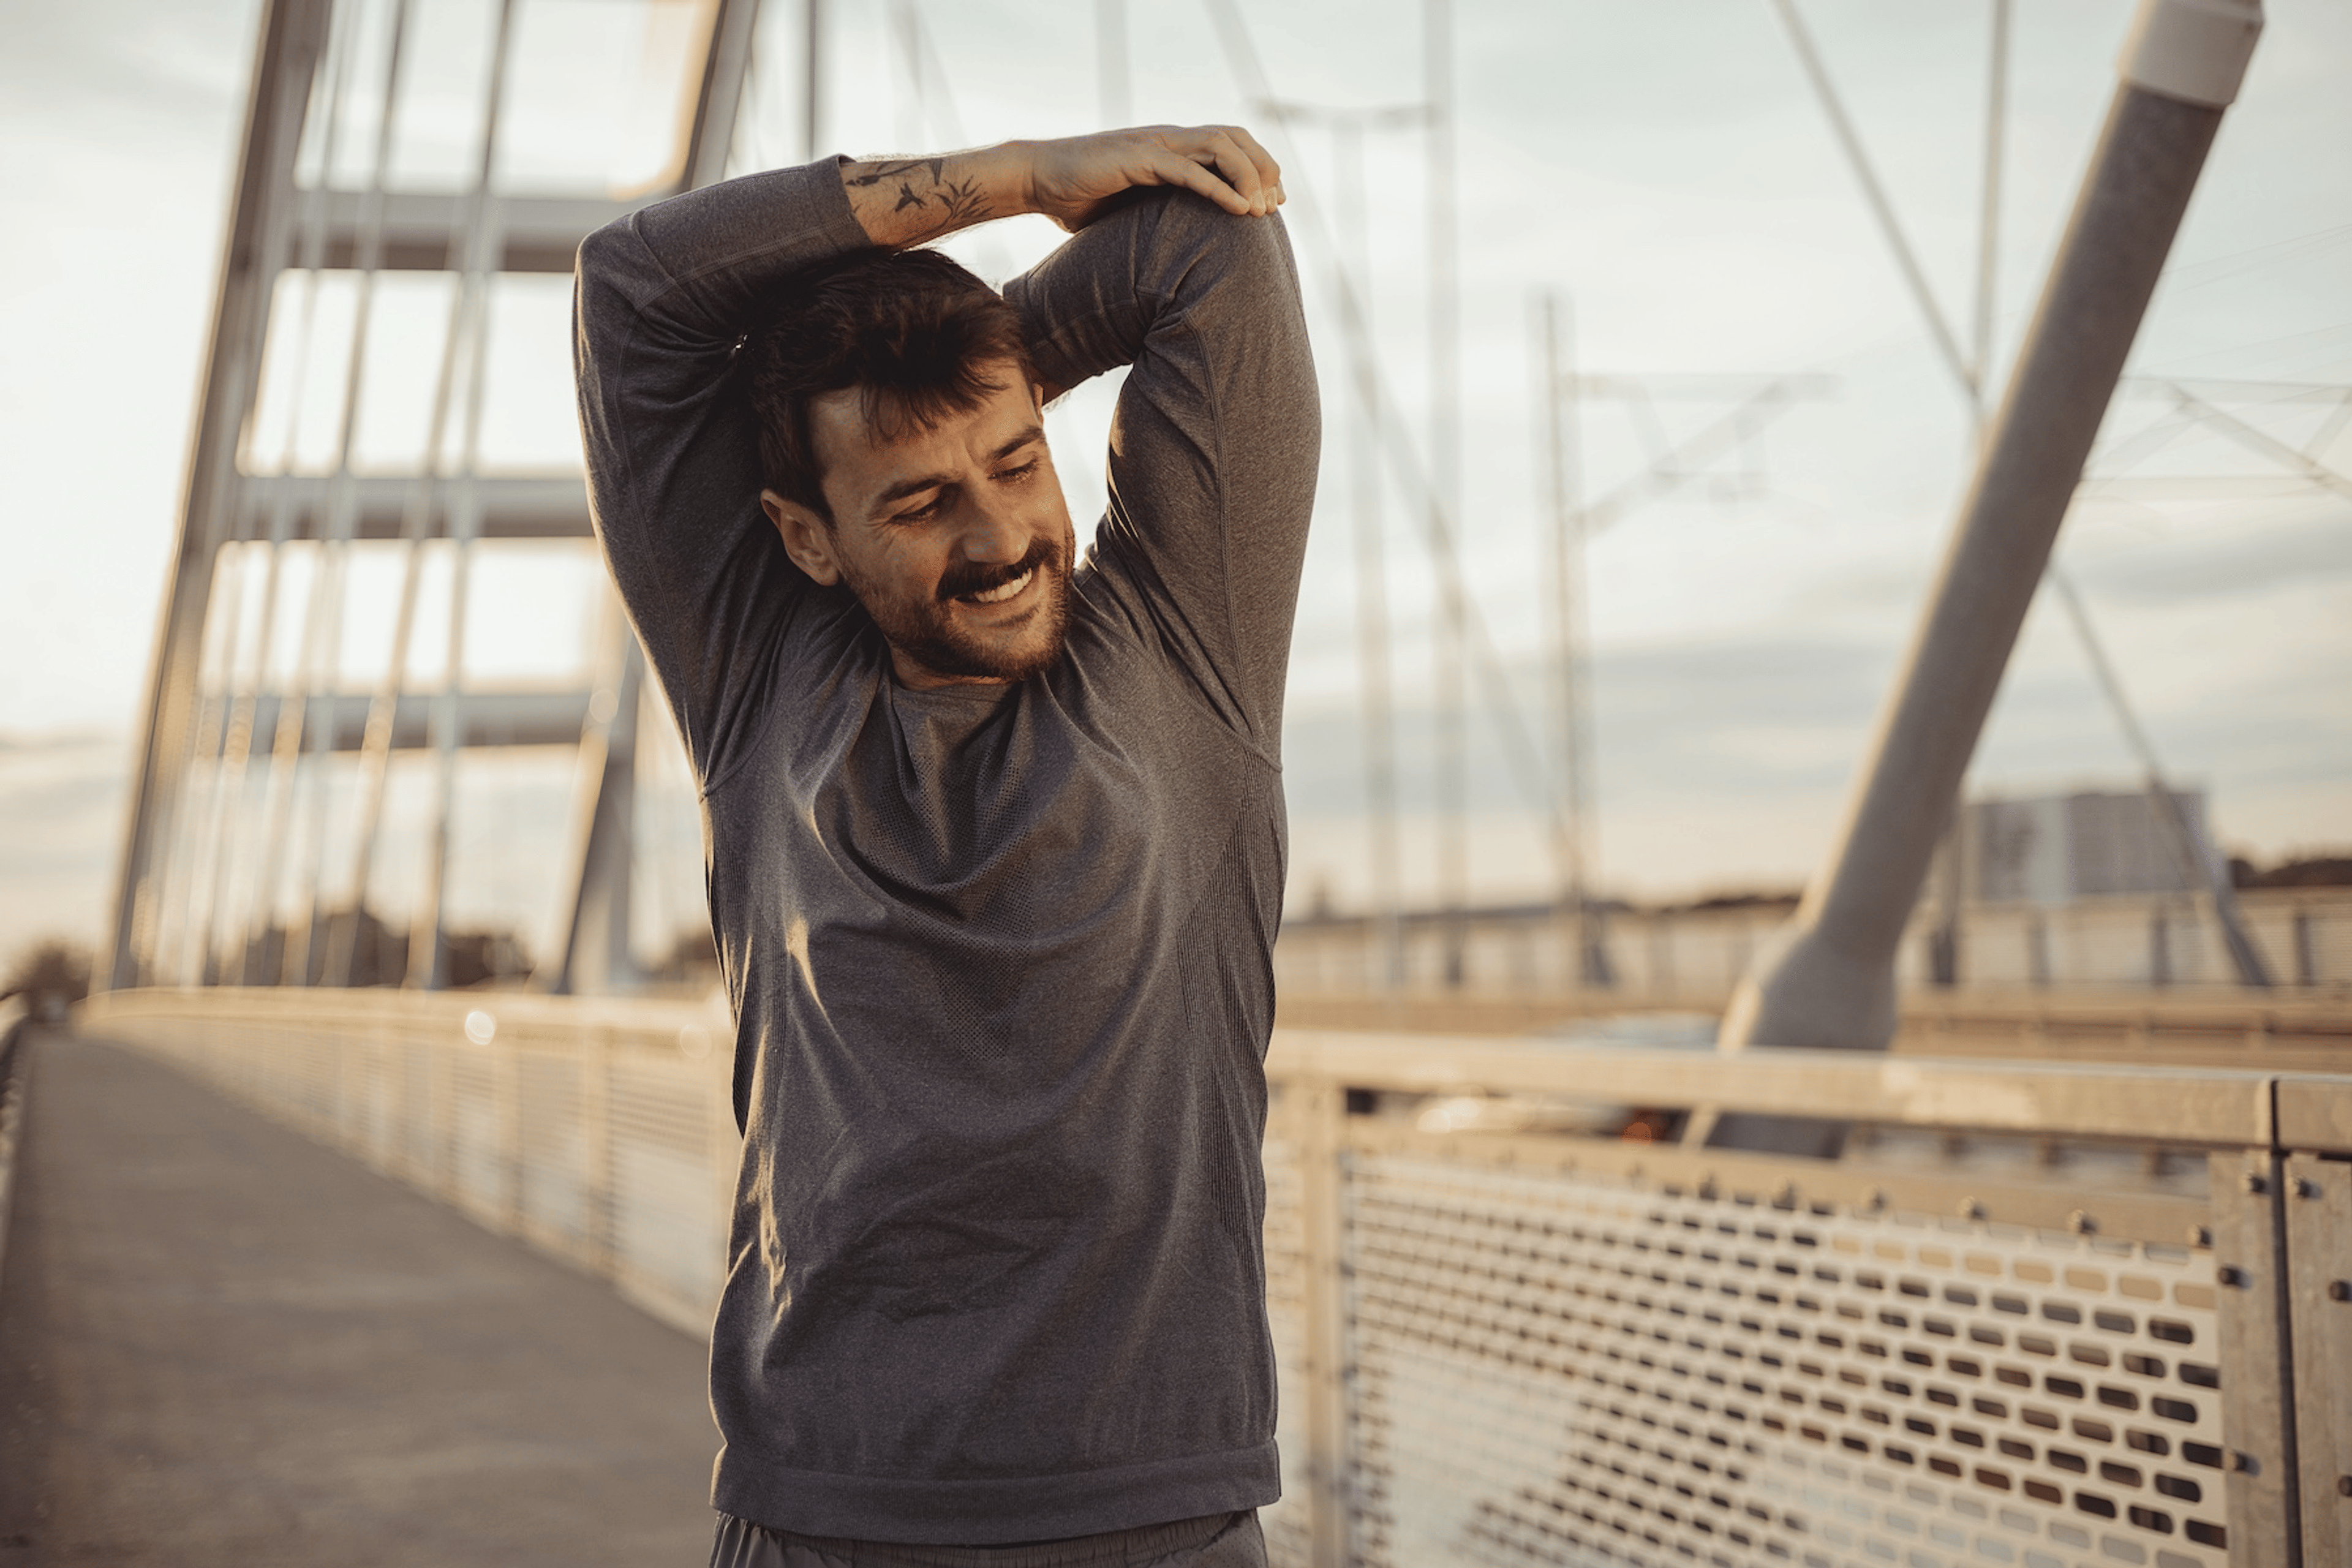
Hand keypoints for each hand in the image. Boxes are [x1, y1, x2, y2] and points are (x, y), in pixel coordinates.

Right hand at [1023, 126, 1284, 232]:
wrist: (1037, 180)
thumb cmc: (1077, 199)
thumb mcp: (1128, 211)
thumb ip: (1155, 218)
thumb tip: (1173, 254)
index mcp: (1170, 147)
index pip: (1229, 145)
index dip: (1257, 169)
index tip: (1272, 204)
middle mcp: (1169, 139)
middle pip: (1235, 138)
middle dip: (1263, 169)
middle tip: (1275, 207)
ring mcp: (1155, 145)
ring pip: (1220, 147)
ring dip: (1248, 177)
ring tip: (1262, 210)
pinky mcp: (1139, 158)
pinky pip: (1189, 170)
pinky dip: (1219, 188)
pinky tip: (1240, 210)